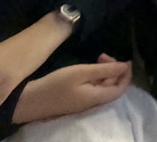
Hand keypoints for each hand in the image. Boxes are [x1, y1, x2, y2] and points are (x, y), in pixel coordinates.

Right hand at [13, 56, 130, 124]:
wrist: (29, 101)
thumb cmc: (56, 84)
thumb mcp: (81, 72)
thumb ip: (104, 70)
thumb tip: (125, 66)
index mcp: (97, 97)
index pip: (121, 88)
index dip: (126, 74)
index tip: (125, 59)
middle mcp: (93, 102)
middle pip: (112, 86)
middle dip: (114, 69)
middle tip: (103, 55)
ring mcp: (83, 102)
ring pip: (102, 86)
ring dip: (104, 72)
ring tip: (97, 57)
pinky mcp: (75, 99)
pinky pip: (93, 88)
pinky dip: (95, 77)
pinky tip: (89, 67)